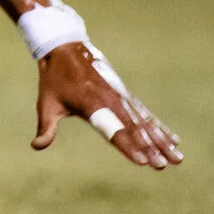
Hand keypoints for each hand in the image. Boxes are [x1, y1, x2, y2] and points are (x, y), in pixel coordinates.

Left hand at [32, 42, 179, 168]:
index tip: (143, 161)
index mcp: (91, 104)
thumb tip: (36, 146)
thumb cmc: (53, 79)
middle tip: (164, 166)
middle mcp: (111, 101)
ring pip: (145, 123)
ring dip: (161, 141)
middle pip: (134, 129)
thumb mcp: (46, 103)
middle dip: (151, 148)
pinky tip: (174, 140)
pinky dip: (160, 127)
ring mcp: (121, 97)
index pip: (113, 130)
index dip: (128, 147)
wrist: (66, 48)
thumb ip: (46, 127)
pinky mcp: (126, 95)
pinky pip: (146, 114)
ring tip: (177, 159)